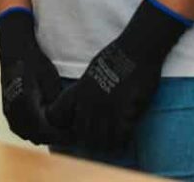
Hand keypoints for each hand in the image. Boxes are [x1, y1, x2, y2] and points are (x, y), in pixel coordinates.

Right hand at [0, 8, 65, 144]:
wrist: (15, 51)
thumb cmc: (35, 62)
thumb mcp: (51, 80)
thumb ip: (55, 103)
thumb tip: (64, 122)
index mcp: (25, 102)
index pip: (43, 130)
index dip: (58, 136)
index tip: (72, 136)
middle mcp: (13, 109)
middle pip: (35, 136)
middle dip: (52, 137)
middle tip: (69, 135)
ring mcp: (8, 111)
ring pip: (26, 134)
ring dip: (41, 135)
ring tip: (58, 132)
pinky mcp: (6, 110)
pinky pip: (19, 128)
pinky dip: (31, 131)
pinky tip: (44, 126)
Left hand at [47, 0, 187, 151]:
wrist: (137, 49)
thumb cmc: (117, 56)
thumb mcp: (92, 71)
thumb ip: (85, 89)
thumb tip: (82, 103)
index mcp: (78, 90)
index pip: (57, 115)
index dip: (64, 124)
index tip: (74, 127)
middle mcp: (89, 102)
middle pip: (81, 134)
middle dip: (89, 140)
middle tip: (99, 141)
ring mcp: (107, 108)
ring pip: (101, 140)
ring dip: (107, 144)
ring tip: (113, 144)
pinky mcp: (126, 112)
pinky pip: (121, 137)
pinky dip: (123, 142)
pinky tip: (126, 138)